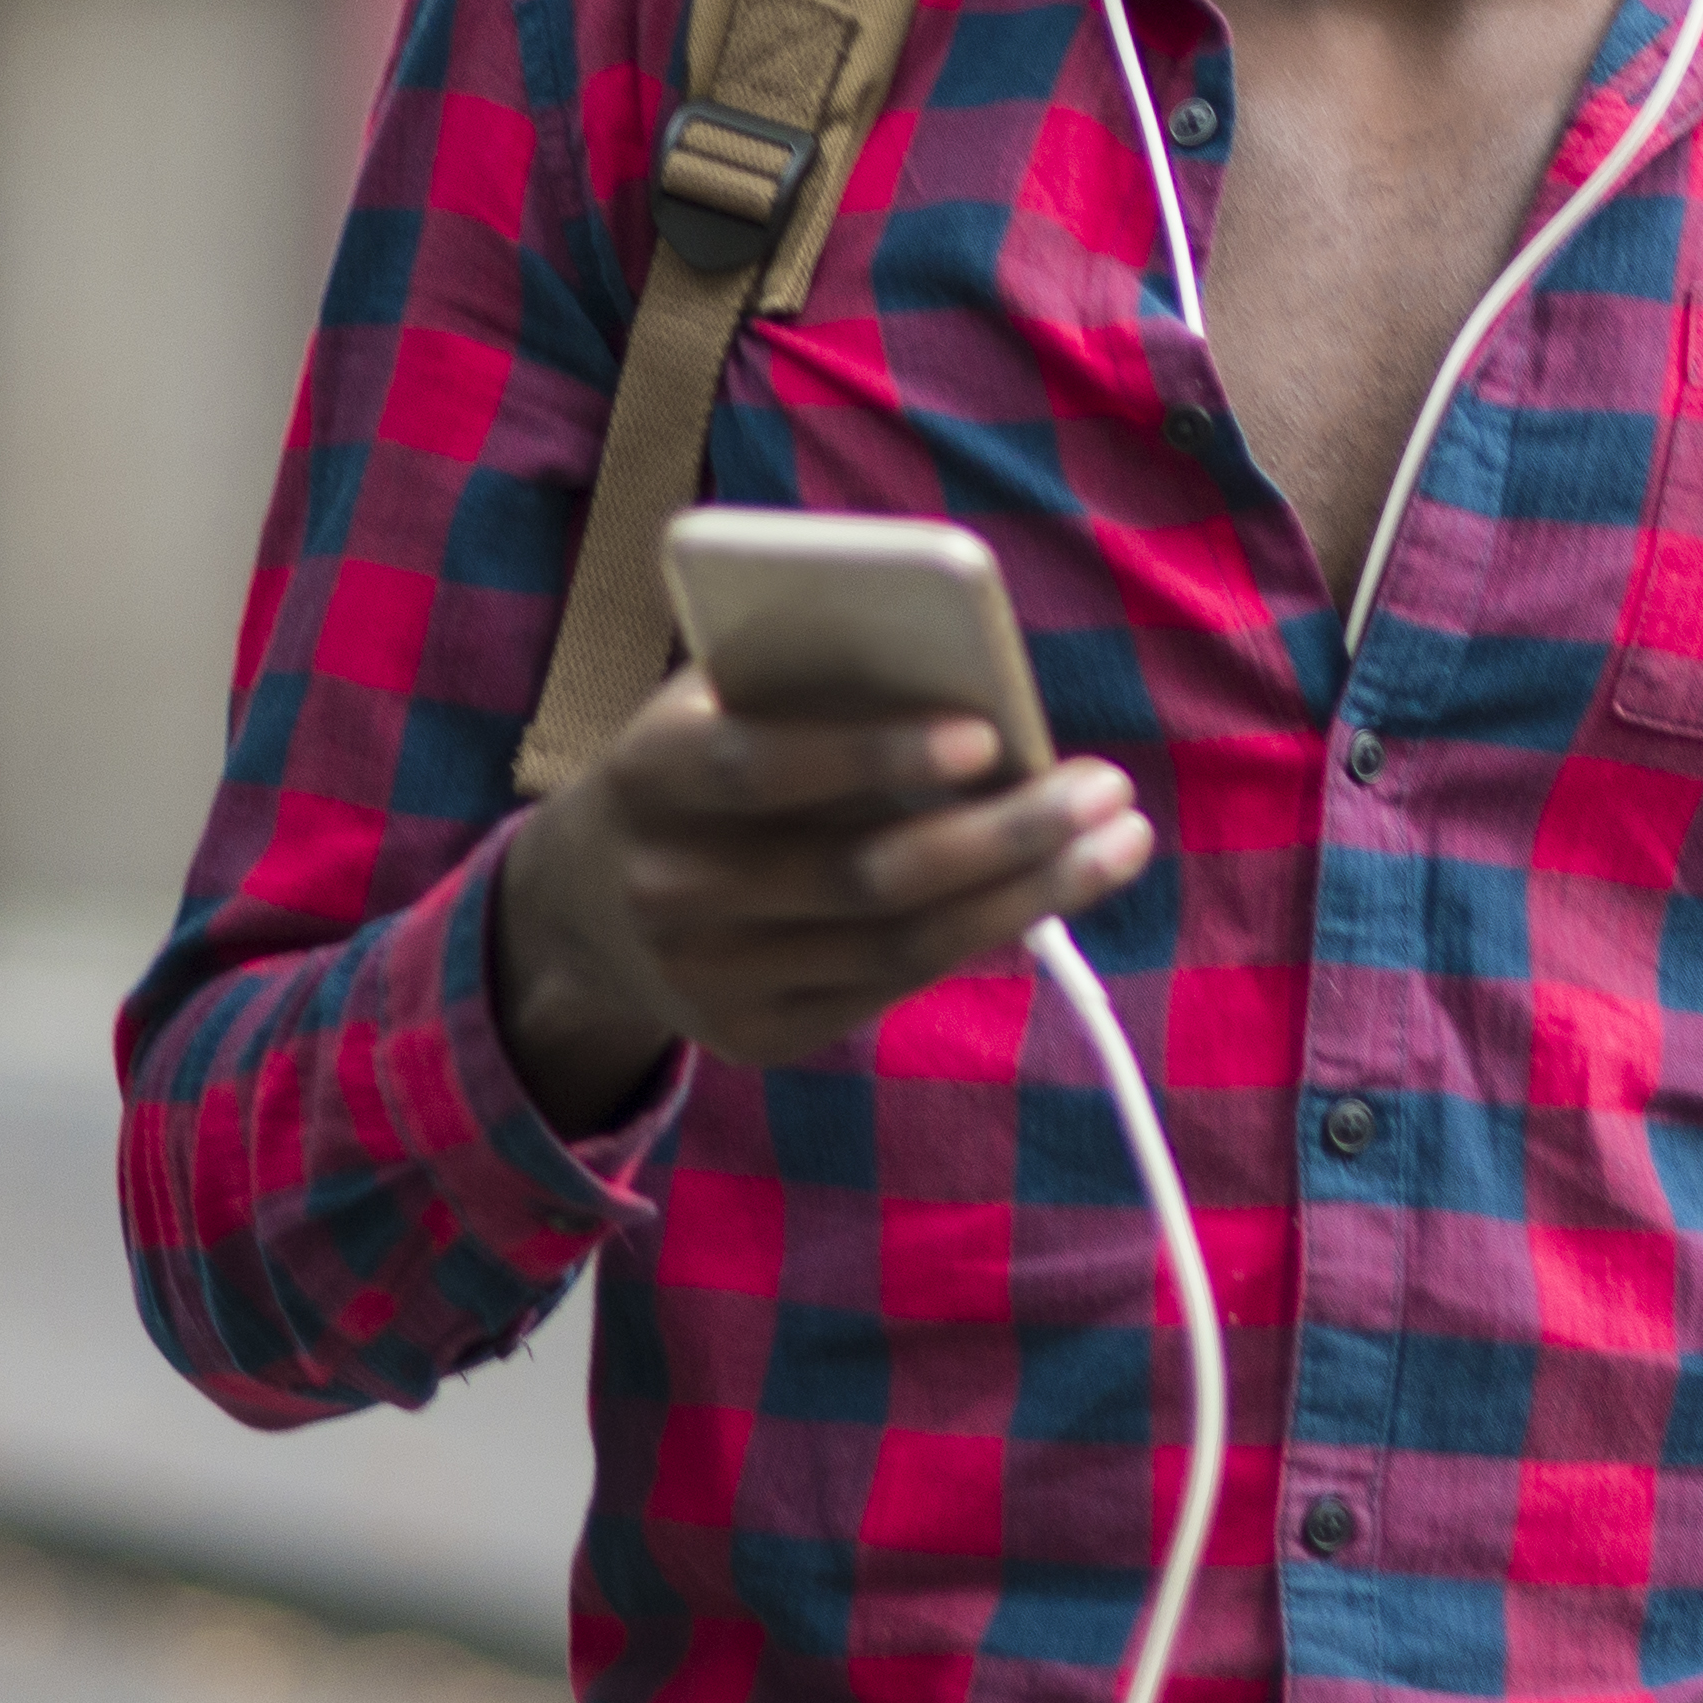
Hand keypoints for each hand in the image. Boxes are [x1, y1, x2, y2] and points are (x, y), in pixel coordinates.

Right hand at [491, 672, 1155, 1133]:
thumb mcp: (718, 701)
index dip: (873, 752)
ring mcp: (708, 978)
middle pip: (860, 874)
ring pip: (896, 945)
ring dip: (1025, 896)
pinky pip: (888, 990)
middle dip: (1004, 834)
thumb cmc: (699, 762)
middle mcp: (670, 888)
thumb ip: (811, 677)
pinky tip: (1048, 895)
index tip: (987, 733)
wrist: (587, 904)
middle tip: (1106, 791)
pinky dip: (978, 937)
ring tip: (1115, 843)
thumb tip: (969, 667)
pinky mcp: (752, 1035)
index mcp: (649, 775)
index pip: (763, 765)